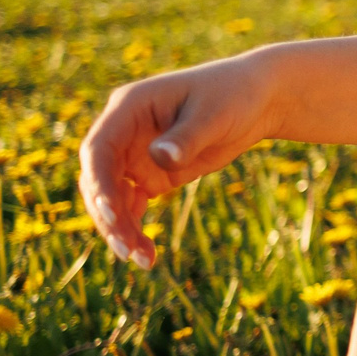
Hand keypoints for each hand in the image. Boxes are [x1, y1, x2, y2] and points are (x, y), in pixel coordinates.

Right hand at [80, 54, 281, 266]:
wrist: (258, 99)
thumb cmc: (235, 95)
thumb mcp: (214, 114)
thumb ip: (187, 136)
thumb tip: (160, 158)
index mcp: (128, 108)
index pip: (98, 149)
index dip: (100, 182)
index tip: (112, 212)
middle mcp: (123, 133)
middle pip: (98, 180)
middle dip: (108, 216)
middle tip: (127, 249)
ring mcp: (134, 156)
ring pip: (111, 199)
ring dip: (119, 229)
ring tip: (143, 260)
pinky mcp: (151, 175)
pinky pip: (131, 206)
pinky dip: (134, 229)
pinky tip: (147, 255)